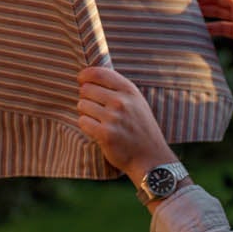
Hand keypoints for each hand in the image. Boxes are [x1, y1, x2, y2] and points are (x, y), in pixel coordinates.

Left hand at [77, 65, 176, 187]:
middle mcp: (121, 101)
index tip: (81, 80)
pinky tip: (97, 131)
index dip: (85, 75)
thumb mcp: (136, 102)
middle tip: (96, 109)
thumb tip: (88, 77)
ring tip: (100, 121)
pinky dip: (86, 126)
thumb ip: (117, 88)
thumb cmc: (140, 128)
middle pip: (85, 89)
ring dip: (86, 113)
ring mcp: (113, 118)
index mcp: (129, 90)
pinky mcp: (105, 134)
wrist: (151, 158)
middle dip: (86, 97)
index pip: (98, 73)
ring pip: (82, 105)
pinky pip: (82, 121)